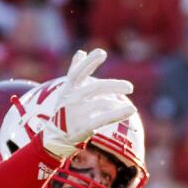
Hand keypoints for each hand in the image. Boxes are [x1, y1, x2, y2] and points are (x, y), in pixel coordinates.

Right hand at [22, 48, 137, 157]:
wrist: (56, 135)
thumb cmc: (65, 108)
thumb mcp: (68, 89)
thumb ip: (75, 70)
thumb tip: (81, 52)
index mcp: (69, 88)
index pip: (78, 72)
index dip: (89, 62)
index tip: (102, 53)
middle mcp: (72, 99)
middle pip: (95, 88)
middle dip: (114, 86)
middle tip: (130, 87)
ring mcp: (77, 113)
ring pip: (101, 104)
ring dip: (117, 104)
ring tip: (132, 108)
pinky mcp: (83, 127)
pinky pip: (103, 119)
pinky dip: (118, 114)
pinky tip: (132, 109)